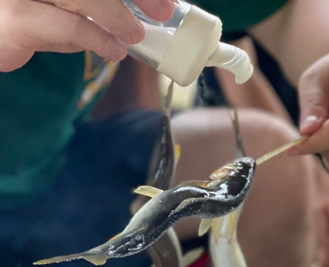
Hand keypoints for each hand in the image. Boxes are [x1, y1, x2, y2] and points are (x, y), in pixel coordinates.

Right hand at [0, 0, 173, 71]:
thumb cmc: (34, 14)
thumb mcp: (71, 5)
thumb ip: (101, 4)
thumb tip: (148, 10)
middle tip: (162, 11)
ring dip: (116, 16)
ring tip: (136, 35)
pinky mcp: (17, 18)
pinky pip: (68, 27)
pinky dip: (98, 39)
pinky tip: (114, 51)